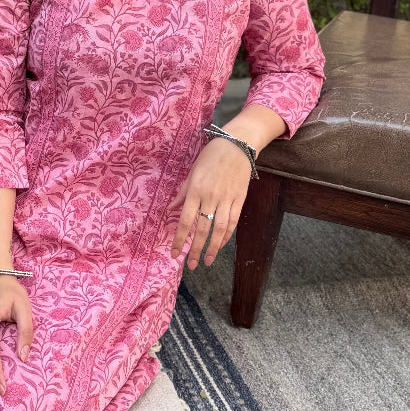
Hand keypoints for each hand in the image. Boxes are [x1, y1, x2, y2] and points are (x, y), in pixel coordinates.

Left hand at [169, 138, 252, 269]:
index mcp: (195, 190)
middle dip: (195, 249)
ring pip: (219, 229)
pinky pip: (232, 222)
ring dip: (212, 248)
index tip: (174, 254)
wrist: (237, 145)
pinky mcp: (239, 199)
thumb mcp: (192, 172)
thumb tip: (170, 211)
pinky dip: (226, 236)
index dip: (179, 239)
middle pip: (202, 229)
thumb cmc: (210, 157)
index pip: (185, 221)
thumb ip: (182, 193)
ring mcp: (226, 199)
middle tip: (191, 265)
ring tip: (206, 261)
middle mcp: (210, 197)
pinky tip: (220, 246)